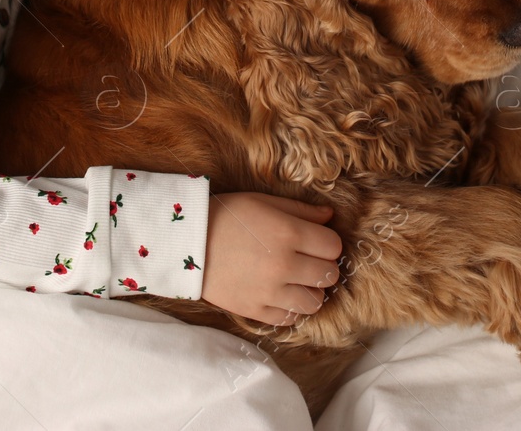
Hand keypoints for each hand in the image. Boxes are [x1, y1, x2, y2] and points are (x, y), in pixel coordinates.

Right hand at [200, 192, 342, 325]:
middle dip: (323, 266)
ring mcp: (269, 291)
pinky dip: (290, 309)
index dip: (328, 243)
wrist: (186, 242)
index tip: (316, 242)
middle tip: (307, 260)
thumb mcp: (264, 202)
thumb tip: (329, 216)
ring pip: (315, 302)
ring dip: (310, 291)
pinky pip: (289, 319)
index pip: (334, 247)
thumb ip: (301, 210)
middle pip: (329, 275)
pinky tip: (281, 294)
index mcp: (288, 233)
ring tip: (296, 281)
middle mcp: (283, 265)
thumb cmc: (227, 215)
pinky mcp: (254, 310)